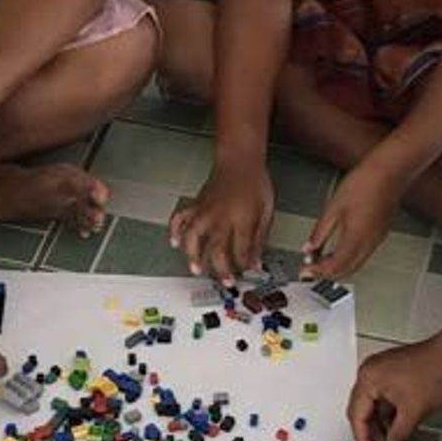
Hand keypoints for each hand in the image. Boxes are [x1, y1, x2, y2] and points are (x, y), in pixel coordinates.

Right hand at [169, 162, 273, 281]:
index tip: (248, 271)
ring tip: (196, 269)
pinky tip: (175, 242)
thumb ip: (259, 236)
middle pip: (216, 250)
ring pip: (193, 237)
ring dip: (193, 256)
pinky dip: (174, 231)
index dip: (245, 265)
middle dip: (221, 269)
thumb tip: (255, 259)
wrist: (239, 159)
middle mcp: (220, 217)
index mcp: (242, 219)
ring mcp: (205, 211)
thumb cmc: (255, 182)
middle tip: (226, 281)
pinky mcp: (195, 205)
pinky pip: (180, 219)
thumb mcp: (267, 210)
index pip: (241, 250)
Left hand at [304, 162, 402, 280]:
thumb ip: (320, 232)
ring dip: (337, 268)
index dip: (317, 272)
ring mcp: (376, 240)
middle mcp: (368, 243)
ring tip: (320, 261)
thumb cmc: (364, 183)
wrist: (389, 172)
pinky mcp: (379, 234)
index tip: (305, 271)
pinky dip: (348, 259)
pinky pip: (362, 255)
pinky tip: (337, 251)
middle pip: (346, 271)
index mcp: (356, 238)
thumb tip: (309, 247)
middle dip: (326, 275)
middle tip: (310, 270)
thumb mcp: (333, 208)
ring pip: (355, 265)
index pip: (334, 267)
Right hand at [347, 337, 441, 440]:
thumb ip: (399, 436)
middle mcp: (370, 372)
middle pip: (361, 410)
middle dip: (370, 432)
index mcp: (368, 379)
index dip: (363, 439)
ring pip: (373, 404)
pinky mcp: (392, 371)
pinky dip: (388, 413)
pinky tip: (397, 426)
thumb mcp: (414, 412)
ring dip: (380, 424)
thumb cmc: (436, 370)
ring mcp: (381, 370)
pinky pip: (383, 397)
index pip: (357, 415)